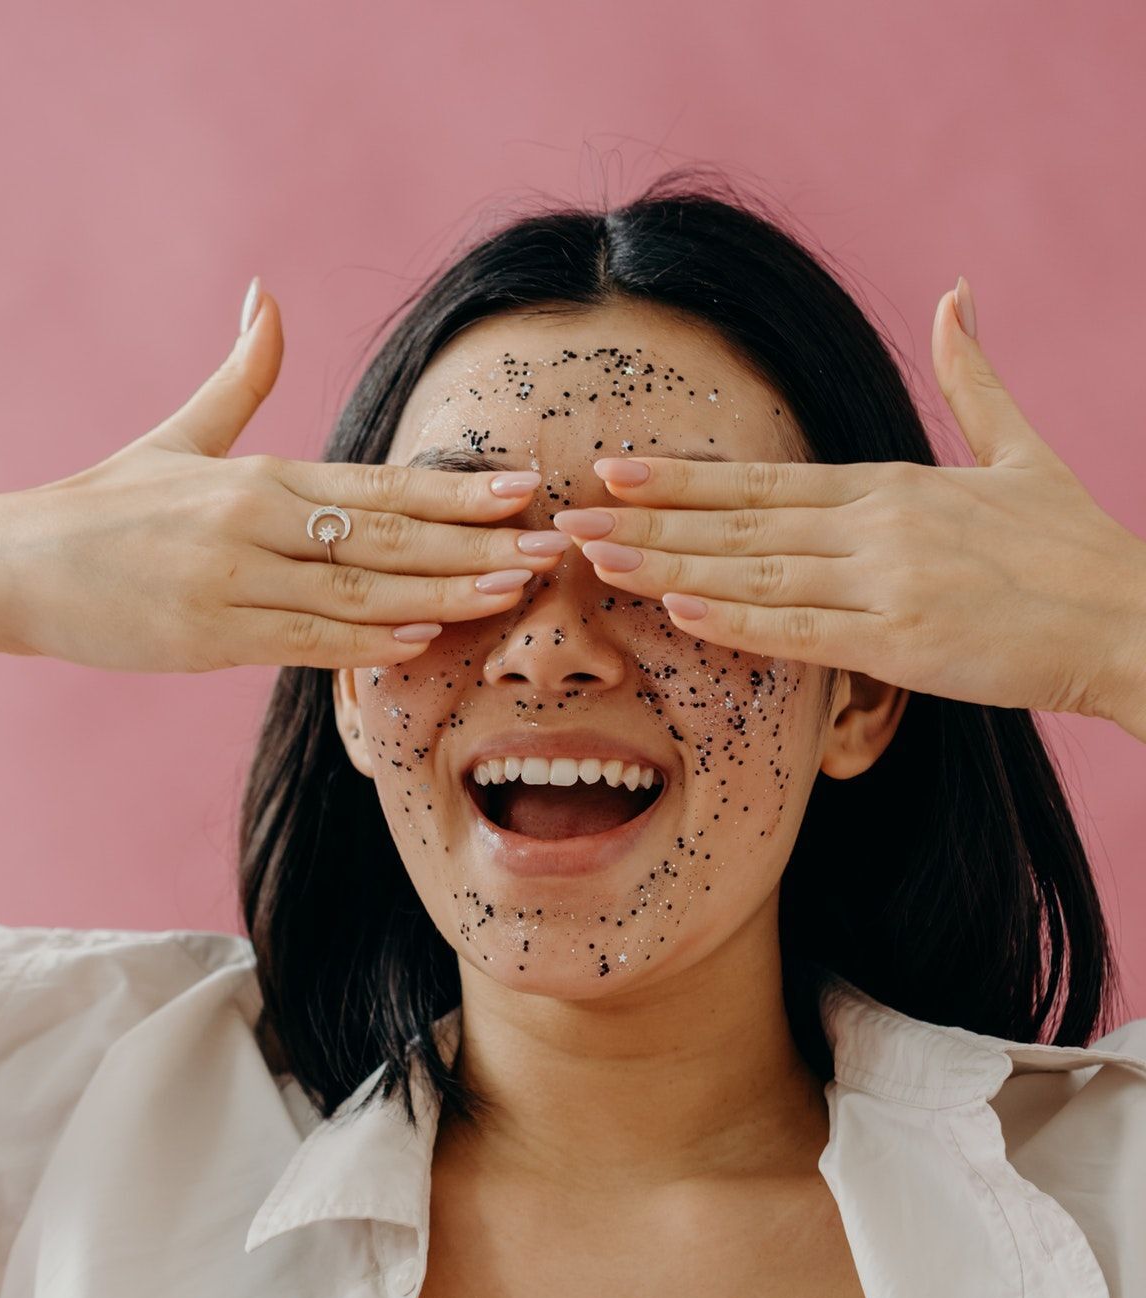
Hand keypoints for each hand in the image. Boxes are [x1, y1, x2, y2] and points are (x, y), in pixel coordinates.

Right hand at [0, 285, 563, 676]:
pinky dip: (369, 644)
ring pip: (360, 596)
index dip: (459, 491)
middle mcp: (253, 525)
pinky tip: (426, 638)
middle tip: (552, 549)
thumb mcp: (180, 436)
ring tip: (512, 593)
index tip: (528, 491)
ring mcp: (234, 584)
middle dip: (477, 544)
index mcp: (259, 477)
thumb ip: (241, 377)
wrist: (18, 566)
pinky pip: (307, 642)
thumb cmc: (107, 506)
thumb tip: (266, 293)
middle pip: (387, 539)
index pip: (380, 486)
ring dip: (443, 596)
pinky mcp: (211, 638)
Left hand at [556, 284, 1145, 738]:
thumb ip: (972, 376)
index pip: (765, 481)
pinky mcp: (905, 642)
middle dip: (650, 519)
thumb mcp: (1018, 448)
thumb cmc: (1071, 545)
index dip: (685, 477)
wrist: (1129, 615)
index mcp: (890, 486)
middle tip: (568, 516)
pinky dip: (741, 621)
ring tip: (599, 559)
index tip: (615, 469)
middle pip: (741, 522)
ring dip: (671, 567)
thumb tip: (955, 293)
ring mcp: (887, 583)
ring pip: (756, 573)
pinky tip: (682, 612)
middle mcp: (877, 527)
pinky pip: (804, 633)